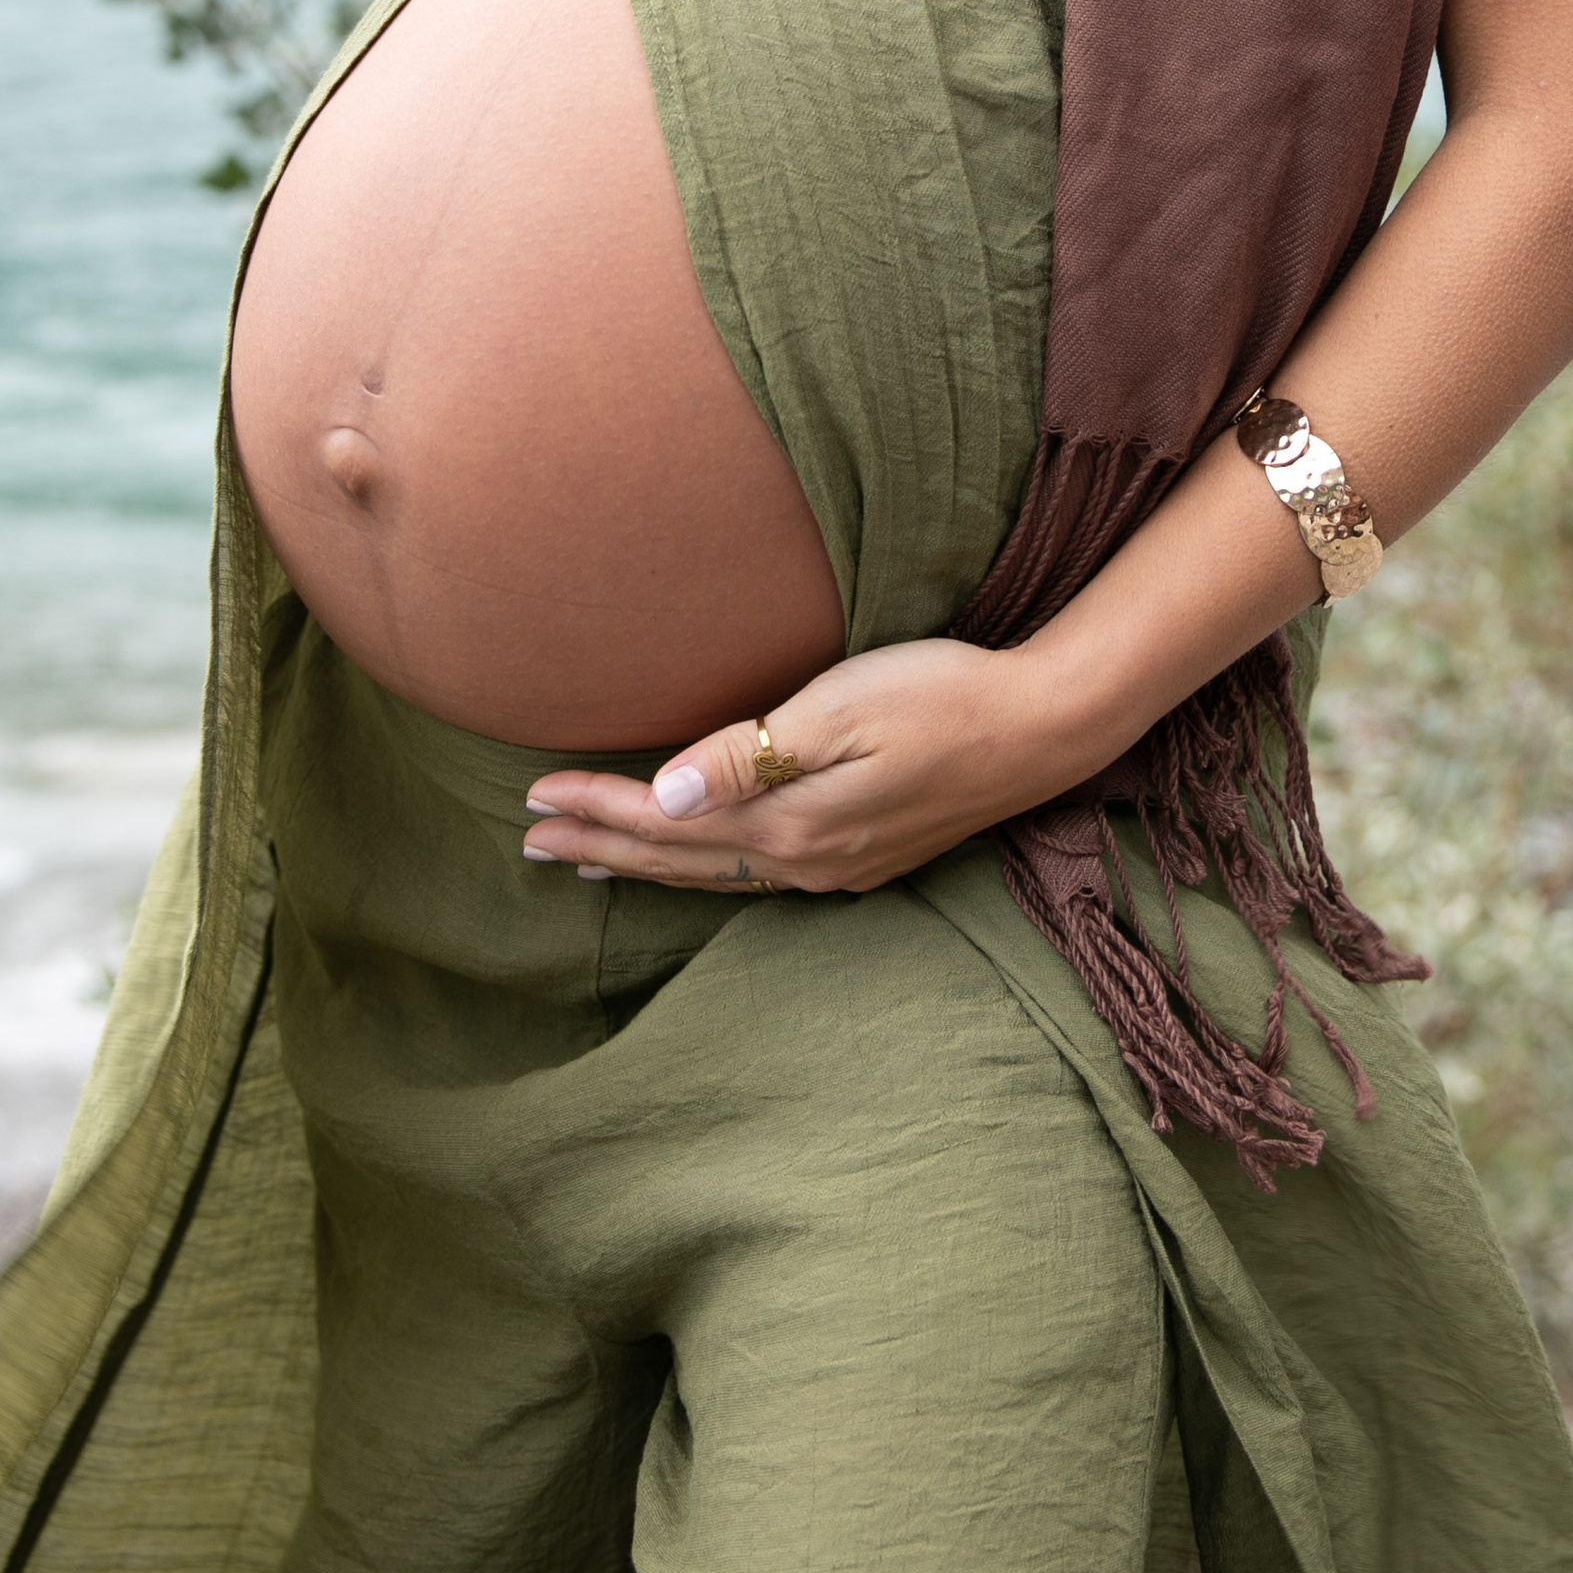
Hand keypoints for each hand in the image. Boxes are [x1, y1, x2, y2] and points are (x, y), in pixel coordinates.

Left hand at [519, 635, 1087, 896]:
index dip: (596, 810)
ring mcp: (837, 869)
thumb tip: (662, 800)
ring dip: (646, 868)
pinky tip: (698, 865)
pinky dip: (704, 872)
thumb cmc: (941, 695)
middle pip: (679, 862)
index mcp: (789, 825)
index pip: (665, 823)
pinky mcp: (862, 859)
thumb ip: (747, 755)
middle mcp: (805, 863)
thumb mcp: (841, 708)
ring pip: (715, 877)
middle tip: (531, 847)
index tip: (532, 799)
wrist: (1040, 728)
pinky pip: (755, 877)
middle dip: (602, 849)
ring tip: (589, 862)